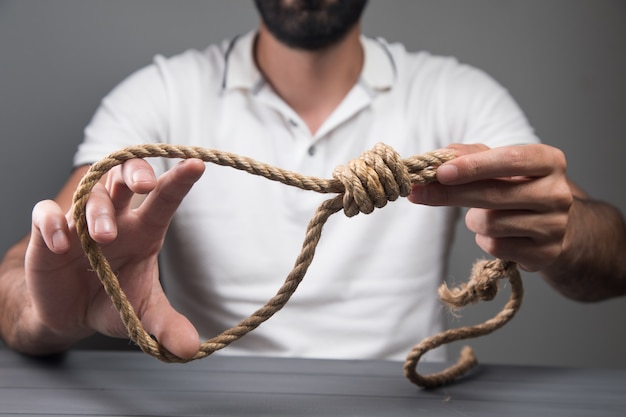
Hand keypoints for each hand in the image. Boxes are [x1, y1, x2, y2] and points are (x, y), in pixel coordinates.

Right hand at [23, 158, 205, 357]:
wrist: (70, 312)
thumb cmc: (113, 301)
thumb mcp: (140, 315)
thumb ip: (165, 326)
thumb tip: (190, 350)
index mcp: (144, 230)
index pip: (164, 200)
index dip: (179, 181)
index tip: (198, 164)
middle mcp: (116, 217)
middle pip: (125, 176)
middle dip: (134, 172)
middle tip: (144, 184)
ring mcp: (80, 221)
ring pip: (89, 193)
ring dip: (96, 211)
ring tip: (101, 237)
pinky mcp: (49, 232)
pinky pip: (46, 214)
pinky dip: (53, 223)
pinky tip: (61, 244)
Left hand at [408, 143, 573, 271]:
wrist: (553, 226)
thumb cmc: (518, 187)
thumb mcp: (498, 164)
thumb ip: (469, 155)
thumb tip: (439, 157)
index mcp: (549, 161)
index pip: (509, 160)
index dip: (473, 166)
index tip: (440, 172)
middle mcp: (558, 193)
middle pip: (493, 194)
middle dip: (451, 194)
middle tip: (419, 193)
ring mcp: (554, 226)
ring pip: (490, 224)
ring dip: (474, 220)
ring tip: (485, 214)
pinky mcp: (545, 253)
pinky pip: (495, 247)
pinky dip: (485, 240)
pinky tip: (497, 233)